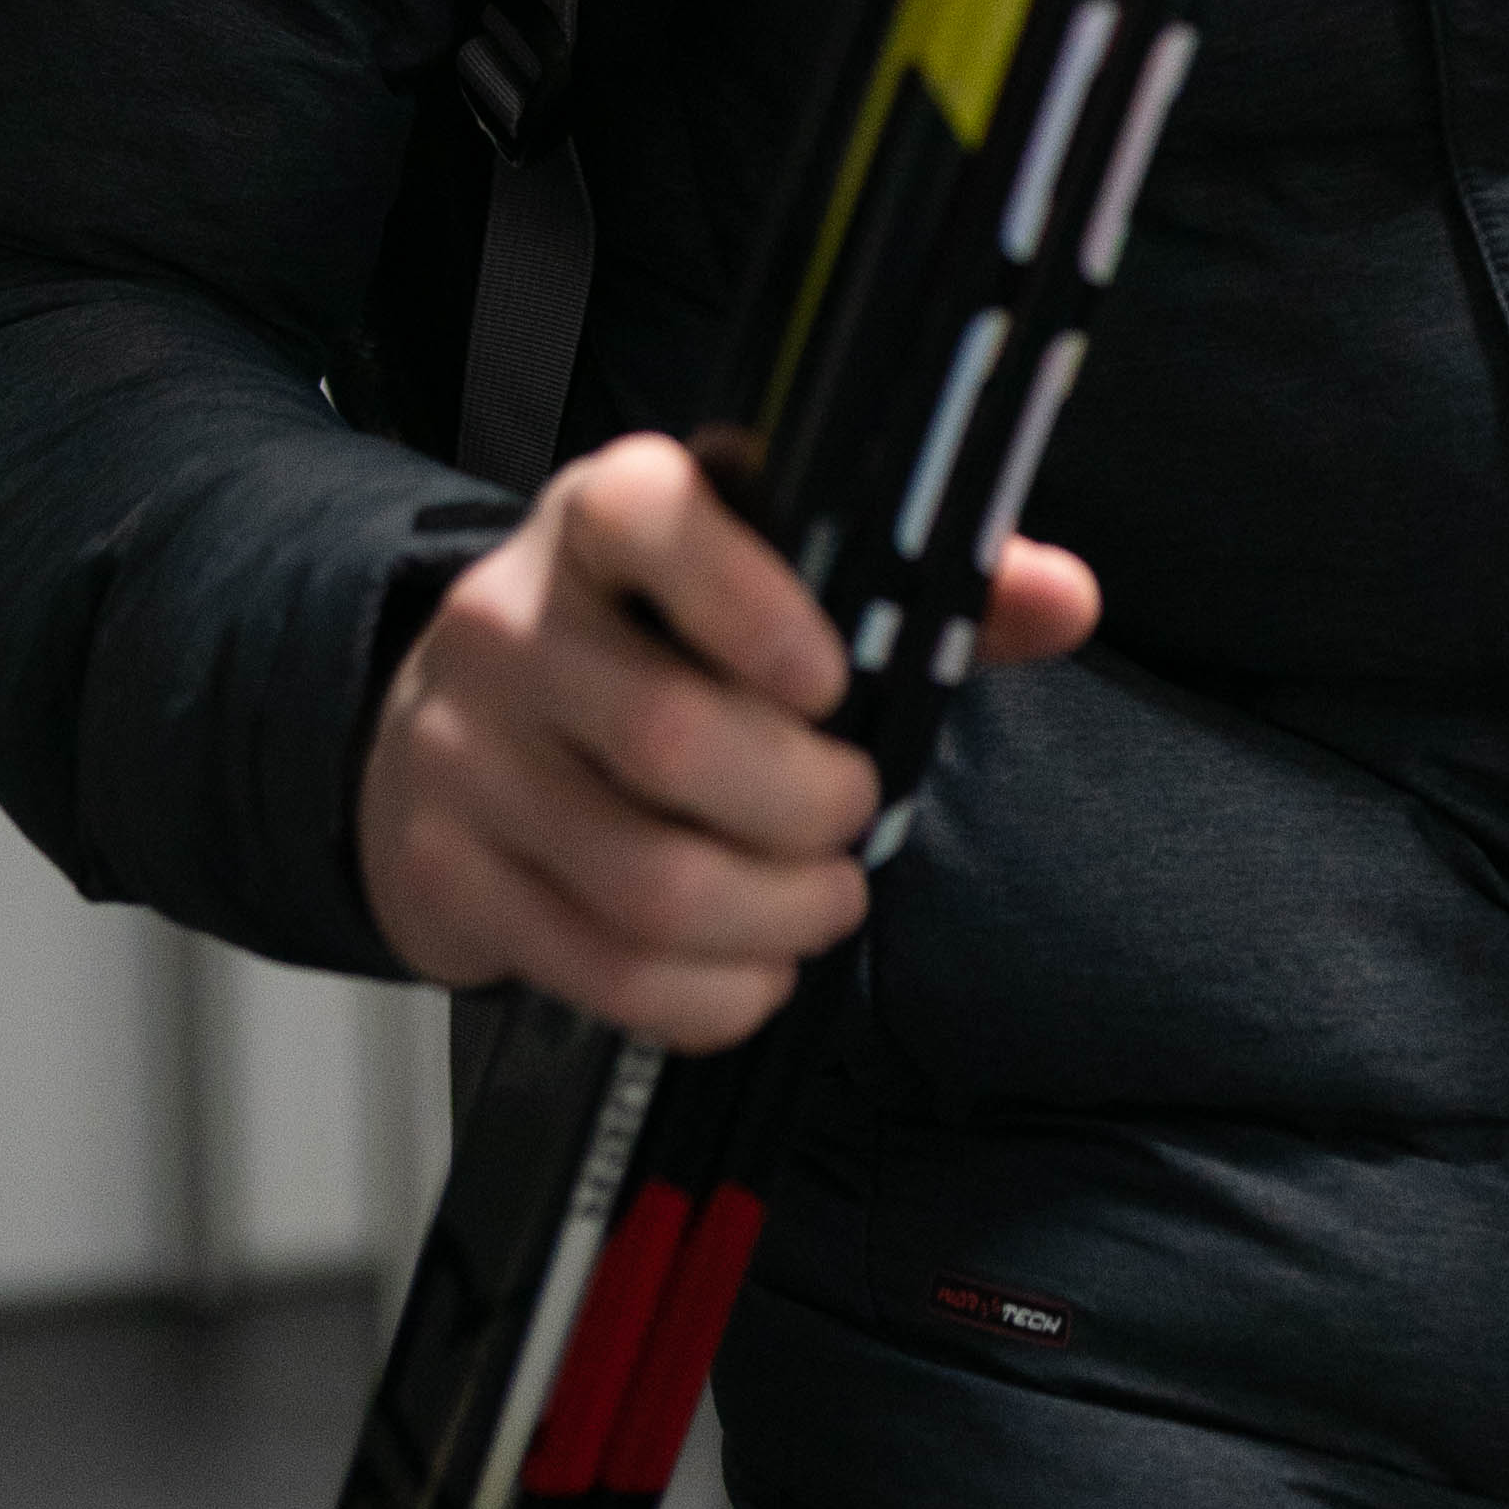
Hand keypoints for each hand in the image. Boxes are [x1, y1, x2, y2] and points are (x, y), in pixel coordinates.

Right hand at [358, 432, 1098, 1051]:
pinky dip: (704, 995)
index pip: (650, 513)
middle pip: (669, 735)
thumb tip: (1066, 599)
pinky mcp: (442, 876)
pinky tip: (753, 973)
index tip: (829, 678)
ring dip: (772, 916)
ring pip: (644, 875)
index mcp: (603, 517)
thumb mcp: (762, 582)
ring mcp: (463, 754)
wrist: (443, 722)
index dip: (748, 600)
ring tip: (823, 904)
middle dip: (805, 807)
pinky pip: (597, 967)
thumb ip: (923, 587)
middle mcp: (511, 622)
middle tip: (854, 818)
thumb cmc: (651, 644)